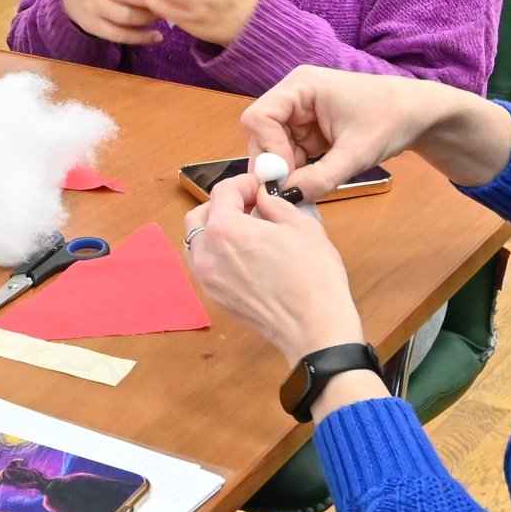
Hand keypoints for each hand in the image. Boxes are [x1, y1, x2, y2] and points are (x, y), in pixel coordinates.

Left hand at [182, 176, 361, 364]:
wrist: (314, 327)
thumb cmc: (313, 277)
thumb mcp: (301, 225)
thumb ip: (274, 204)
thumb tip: (263, 198)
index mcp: (225, 229)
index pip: (223, 191)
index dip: (244, 184)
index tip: (261, 188)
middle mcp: (207, 254)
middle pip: (200, 215)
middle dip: (224, 205)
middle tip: (251, 207)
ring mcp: (207, 279)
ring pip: (196, 243)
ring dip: (214, 230)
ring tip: (246, 232)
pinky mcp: (215, 298)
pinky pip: (204, 266)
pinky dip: (216, 254)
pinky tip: (244, 256)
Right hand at [239, 64, 510, 198]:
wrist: (420, 115)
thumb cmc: (392, 120)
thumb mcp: (357, 153)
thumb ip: (321, 177)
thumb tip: (289, 198)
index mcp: (301, 85)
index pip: (260, 117)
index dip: (268, 149)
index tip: (288, 176)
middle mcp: (294, 95)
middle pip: (262, 133)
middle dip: (275, 164)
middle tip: (293, 191)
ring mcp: (300, 113)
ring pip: (274, 147)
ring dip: (287, 170)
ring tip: (309, 187)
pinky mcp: (308, 129)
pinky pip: (290, 154)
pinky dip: (298, 171)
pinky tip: (313, 182)